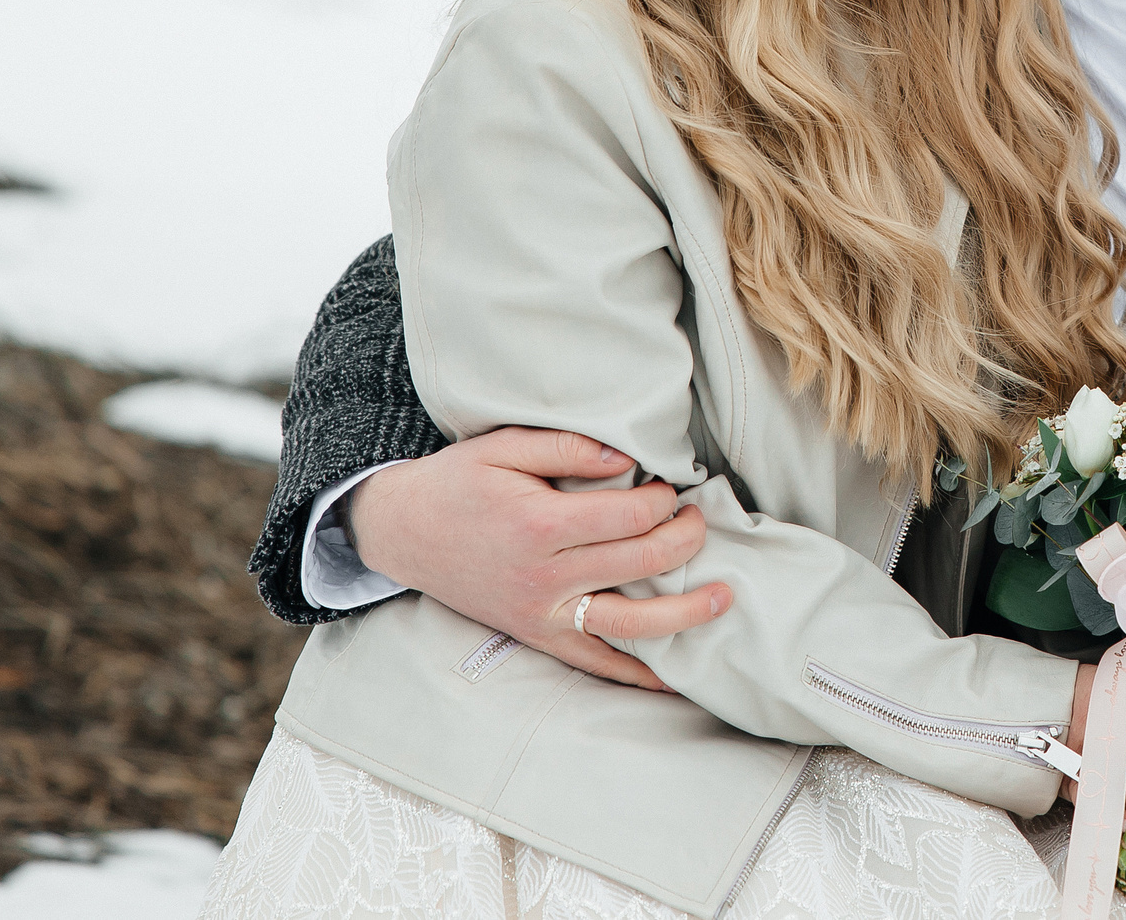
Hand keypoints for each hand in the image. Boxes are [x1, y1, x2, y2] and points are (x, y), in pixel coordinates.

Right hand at [349, 427, 730, 691]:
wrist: (403, 532)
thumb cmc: (457, 483)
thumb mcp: (504, 447)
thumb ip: (569, 447)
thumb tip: (627, 461)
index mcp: (541, 525)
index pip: (632, 516)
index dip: (664, 500)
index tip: (670, 489)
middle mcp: (546, 577)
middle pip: (640, 562)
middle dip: (685, 540)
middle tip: (699, 521)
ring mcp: (542, 615)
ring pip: (630, 624)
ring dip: (684, 613)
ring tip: (722, 598)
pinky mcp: (537, 636)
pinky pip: (594, 663)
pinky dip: (635, 674)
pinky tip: (672, 678)